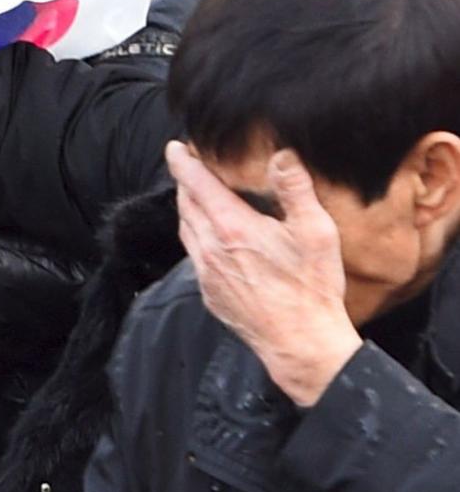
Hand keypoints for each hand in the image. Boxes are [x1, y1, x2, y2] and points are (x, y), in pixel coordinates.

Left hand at [168, 142, 360, 405]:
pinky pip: (193, 256)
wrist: (301, 343)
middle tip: (190, 167)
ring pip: (186, 230)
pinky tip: (211, 237)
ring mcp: (206, 273)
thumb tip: (283, 154)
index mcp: (232, 228)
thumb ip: (296, 190)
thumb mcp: (316, 232)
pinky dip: (196, 237)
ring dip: (188, 209)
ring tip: (197, 197)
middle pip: (186, 205)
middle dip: (186, 183)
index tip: (175, 147)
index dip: (183, 162)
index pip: (196, 185)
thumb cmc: (312, 287)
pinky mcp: (209, 293)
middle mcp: (210, 249)